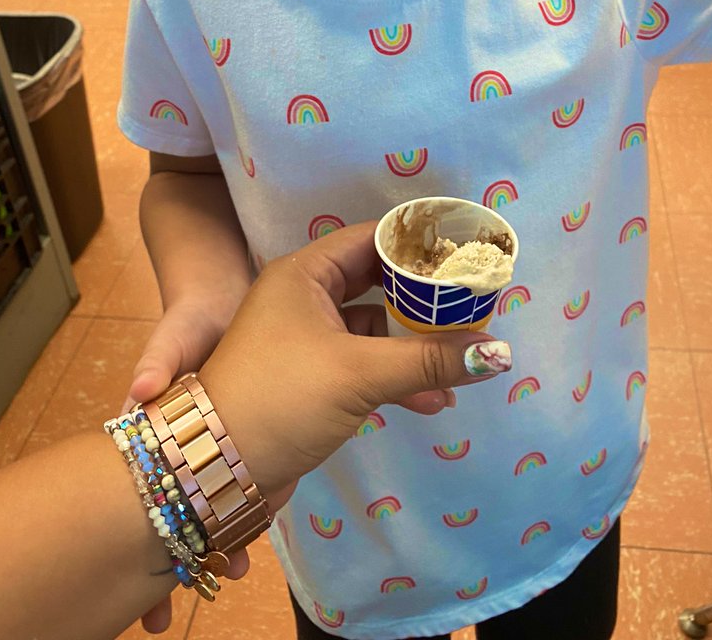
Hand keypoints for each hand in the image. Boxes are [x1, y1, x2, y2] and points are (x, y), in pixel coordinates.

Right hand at [127, 296, 242, 634]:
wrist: (230, 301)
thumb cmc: (192, 320)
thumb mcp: (173, 335)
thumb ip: (159, 359)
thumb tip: (137, 392)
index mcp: (162, 430)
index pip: (152, 486)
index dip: (156, 526)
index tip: (161, 569)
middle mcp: (189, 446)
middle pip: (183, 508)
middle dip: (188, 549)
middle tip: (198, 585)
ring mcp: (224, 443)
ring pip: (220, 500)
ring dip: (224, 533)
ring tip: (234, 568)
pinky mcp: (257, 433)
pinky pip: (256, 475)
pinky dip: (259, 499)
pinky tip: (268, 518)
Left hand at [199, 221, 512, 508]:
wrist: (213, 471)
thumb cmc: (281, 397)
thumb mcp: (358, 373)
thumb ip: (430, 360)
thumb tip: (498, 353)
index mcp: (303, 274)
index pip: (372, 239)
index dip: (418, 245)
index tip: (465, 253)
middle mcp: (302, 299)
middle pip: (376, 284)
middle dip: (423, 301)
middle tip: (471, 305)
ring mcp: (304, 341)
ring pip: (373, 330)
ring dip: (414, 347)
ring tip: (460, 362)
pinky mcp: (309, 380)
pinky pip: (363, 364)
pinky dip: (395, 376)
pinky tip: (433, 400)